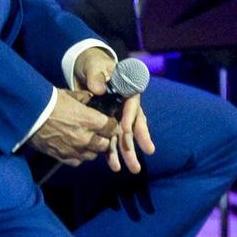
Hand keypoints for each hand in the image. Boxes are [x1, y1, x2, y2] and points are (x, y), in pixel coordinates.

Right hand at [25, 87, 118, 167]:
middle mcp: (85, 138)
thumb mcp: (68, 94)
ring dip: (92, 149)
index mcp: (89, 120)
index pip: (112, 127)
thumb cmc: (47, 101)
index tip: (109, 123)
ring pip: (93, 155)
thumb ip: (83, 98)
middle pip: (105, 144)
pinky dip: (78, 156)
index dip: (112, 125)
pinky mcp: (62, 157)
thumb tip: (90, 97)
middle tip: (100, 134)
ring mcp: (74, 149)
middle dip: (104, 139)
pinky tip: (75, 149)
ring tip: (87, 142)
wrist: (27, 114)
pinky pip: (77, 161)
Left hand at [75, 45, 155, 174]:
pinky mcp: (109, 126)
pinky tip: (113, 166)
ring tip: (132, 169)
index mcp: (127, 91)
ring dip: (127, 153)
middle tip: (148, 152)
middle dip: (139, 140)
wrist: (88, 74)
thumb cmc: (95, 67)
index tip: (125, 130)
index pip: (132, 105)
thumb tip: (98, 89)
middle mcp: (126, 107)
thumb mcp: (95, 67)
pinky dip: (112, 154)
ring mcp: (118, 118)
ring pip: (124, 137)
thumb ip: (96, 76)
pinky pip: (111, 141)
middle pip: (134, 124)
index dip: (130, 117)